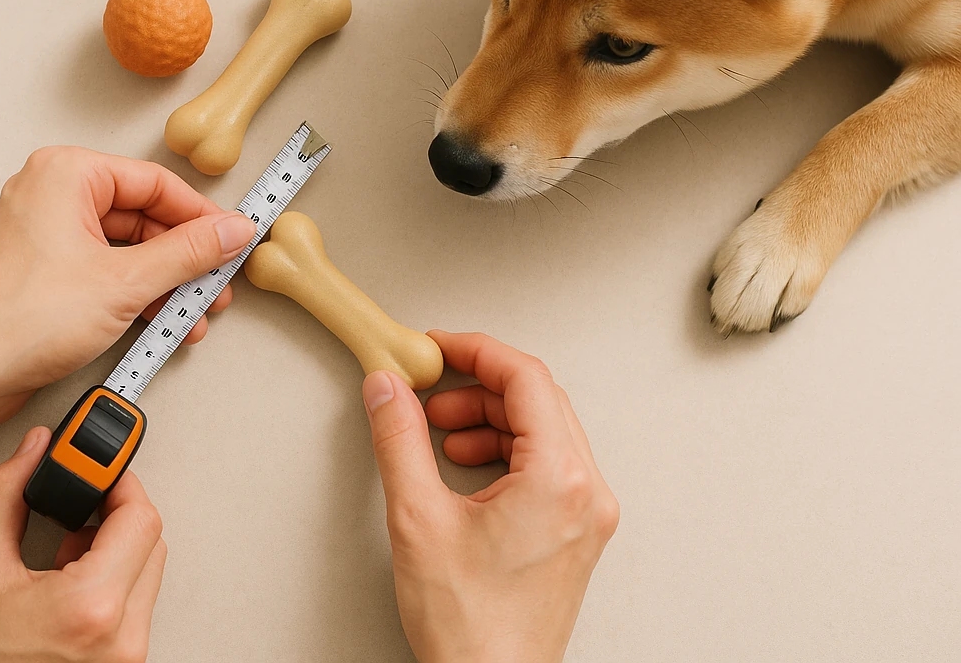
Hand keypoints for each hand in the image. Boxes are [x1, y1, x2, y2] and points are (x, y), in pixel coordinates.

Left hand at [0, 146, 256, 435]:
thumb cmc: (12, 323)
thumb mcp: (126, 283)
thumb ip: (188, 254)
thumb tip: (230, 232)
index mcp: (67, 175)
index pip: (157, 184)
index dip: (202, 216)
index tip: (233, 238)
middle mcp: (54, 195)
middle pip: (146, 217)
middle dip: (186, 259)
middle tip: (217, 282)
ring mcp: (48, 233)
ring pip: (130, 248)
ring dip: (167, 283)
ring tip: (194, 312)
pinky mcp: (46, 270)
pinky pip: (108, 269)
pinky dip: (139, 294)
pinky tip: (163, 320)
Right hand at [0, 427, 165, 662]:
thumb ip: (9, 495)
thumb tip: (35, 450)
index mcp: (91, 605)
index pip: (141, 516)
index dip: (120, 483)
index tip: (101, 471)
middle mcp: (121, 634)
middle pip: (151, 539)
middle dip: (116, 515)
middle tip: (80, 509)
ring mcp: (128, 653)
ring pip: (149, 569)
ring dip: (117, 549)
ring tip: (68, 555)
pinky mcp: (126, 661)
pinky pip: (139, 601)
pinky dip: (116, 580)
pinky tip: (76, 583)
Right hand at [362, 331, 618, 662]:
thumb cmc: (470, 630)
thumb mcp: (418, 519)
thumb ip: (399, 439)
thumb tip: (388, 388)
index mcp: (560, 479)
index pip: (526, 378)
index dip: (477, 351)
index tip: (440, 346)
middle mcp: (587, 490)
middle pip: (537, 399)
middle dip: (479, 386)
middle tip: (432, 387)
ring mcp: (587, 511)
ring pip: (543, 428)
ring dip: (490, 416)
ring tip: (442, 428)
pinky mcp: (576, 528)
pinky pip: (546, 461)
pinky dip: (505, 448)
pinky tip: (464, 460)